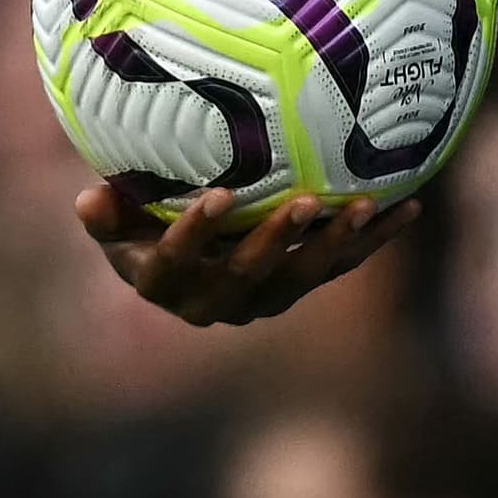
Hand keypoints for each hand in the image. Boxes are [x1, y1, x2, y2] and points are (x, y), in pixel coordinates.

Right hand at [73, 183, 419, 327]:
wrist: (178, 262)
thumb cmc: (136, 226)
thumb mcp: (114, 224)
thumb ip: (106, 215)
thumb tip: (88, 199)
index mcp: (167, 284)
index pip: (179, 262)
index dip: (197, 233)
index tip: (218, 196)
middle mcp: (217, 300)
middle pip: (250, 276)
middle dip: (278, 242)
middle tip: (303, 202)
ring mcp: (263, 296)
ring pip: (301, 277)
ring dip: (335, 245)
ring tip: (363, 208)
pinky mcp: (298, 284)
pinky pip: (338, 264)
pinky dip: (372, 240)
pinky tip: (408, 208)